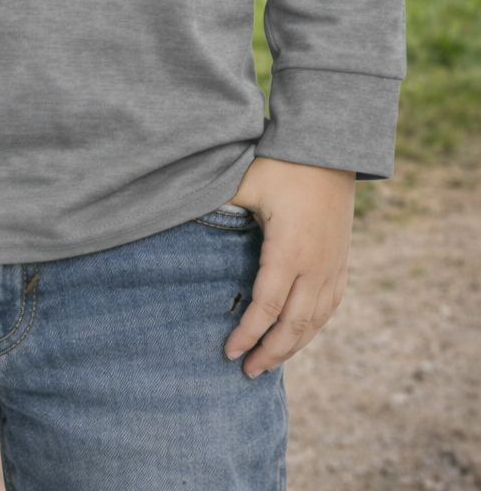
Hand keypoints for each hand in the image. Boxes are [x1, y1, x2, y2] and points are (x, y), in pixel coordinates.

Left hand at [225, 156, 354, 377]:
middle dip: (270, 353)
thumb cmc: (282, 164)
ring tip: (271, 361)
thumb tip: (176, 212)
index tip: (228, 352)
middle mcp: (316, 265)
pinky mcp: (343, 259)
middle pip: (293, 325)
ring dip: (294, 346)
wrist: (330, 148)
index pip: (265, 308)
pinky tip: (301, 334)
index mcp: (288, 251)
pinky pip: (331, 305)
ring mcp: (333, 265)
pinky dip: (315, 326)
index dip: (247, 334)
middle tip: (247, 372)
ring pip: (316, 320)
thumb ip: (217, 205)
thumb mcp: (245, 182)